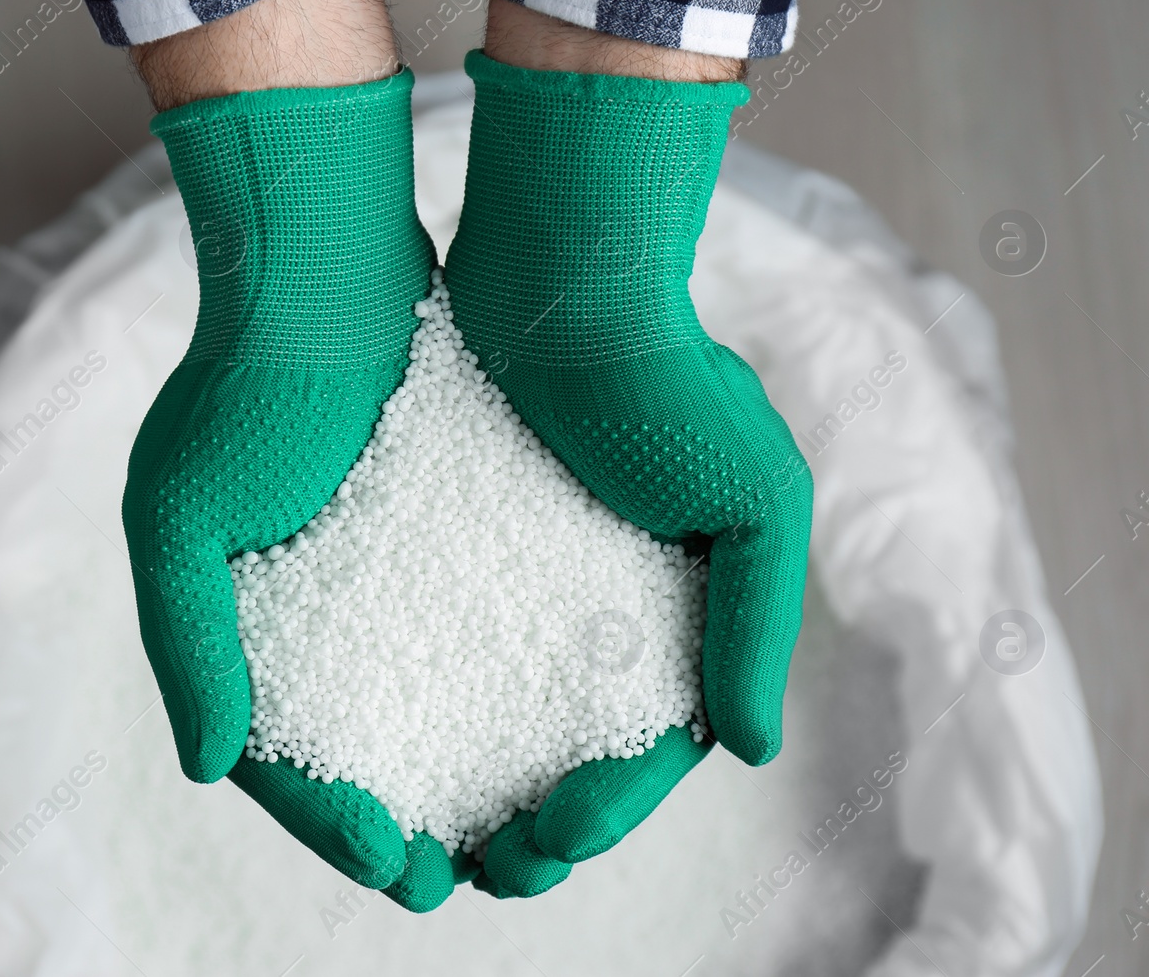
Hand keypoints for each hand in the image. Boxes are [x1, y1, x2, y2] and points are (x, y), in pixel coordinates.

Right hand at [121, 69, 460, 909]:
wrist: (322, 275)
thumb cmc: (240, 387)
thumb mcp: (177, 514)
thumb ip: (187, 641)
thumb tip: (210, 767)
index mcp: (241, 633)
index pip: (284, 763)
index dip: (334, 827)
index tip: (402, 867)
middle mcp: (310, 623)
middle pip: (361, 758)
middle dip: (414, 831)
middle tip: (475, 878)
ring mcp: (374, 588)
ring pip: (423, 717)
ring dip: (467, 783)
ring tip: (524, 838)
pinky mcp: (437, 548)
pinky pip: (472, 647)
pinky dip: (501, 702)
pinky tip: (548, 737)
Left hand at [446, 44, 812, 895]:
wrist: (561, 276)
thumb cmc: (668, 379)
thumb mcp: (755, 496)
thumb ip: (758, 623)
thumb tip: (748, 749)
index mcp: (684, 616)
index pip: (648, 750)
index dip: (605, 811)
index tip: (546, 845)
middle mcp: (609, 612)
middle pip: (571, 753)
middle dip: (532, 826)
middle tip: (475, 872)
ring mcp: (535, 582)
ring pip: (504, 719)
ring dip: (473, 788)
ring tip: (427, 844)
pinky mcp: (467, 546)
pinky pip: (446, 652)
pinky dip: (427, 711)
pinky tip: (390, 751)